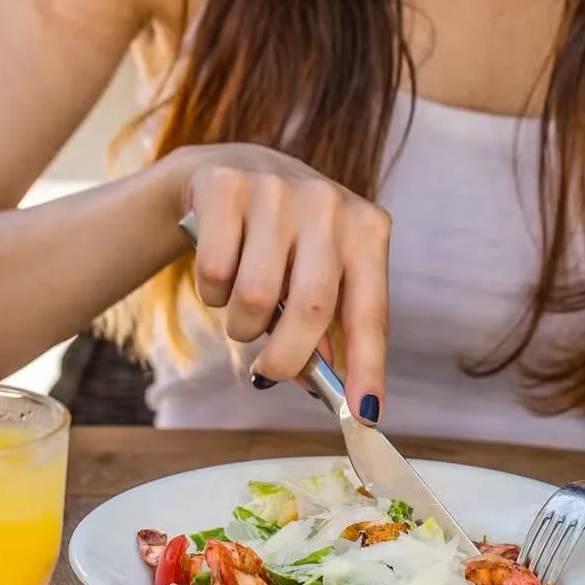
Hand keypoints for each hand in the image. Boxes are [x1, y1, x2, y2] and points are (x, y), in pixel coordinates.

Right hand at [164, 143, 390, 423]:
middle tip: (268, 373)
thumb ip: (329, 329)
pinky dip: (213, 294)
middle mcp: (329, 204)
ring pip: (256, 297)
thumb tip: (329, 389)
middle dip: (286, 359)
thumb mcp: (320, 274)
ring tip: (245, 309)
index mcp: (368, 230)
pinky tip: (222, 273)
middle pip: (312, 309)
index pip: (371, 312)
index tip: (365, 413)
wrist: (236, 171)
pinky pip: (215, 273)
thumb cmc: (288, 241)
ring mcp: (277, 190)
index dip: (368, 367)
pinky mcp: (226, 186)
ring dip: (243, 324)